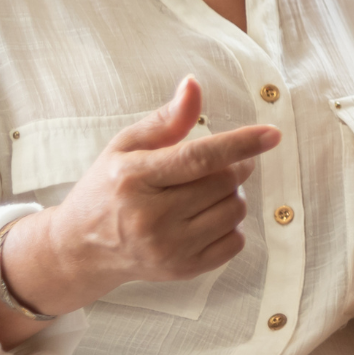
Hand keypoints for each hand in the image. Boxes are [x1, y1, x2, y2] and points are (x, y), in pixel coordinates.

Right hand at [0, 76, 277, 319]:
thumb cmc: (108, 188)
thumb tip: (193, 84)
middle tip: (219, 162)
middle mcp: (149, 218)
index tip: (272, 134)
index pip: (197, 158)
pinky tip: (204, 217)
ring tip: (204, 192)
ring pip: (235, 210)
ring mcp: (167, 249)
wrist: (81, 248)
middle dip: (234, 165)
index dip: (239, 144)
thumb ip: (166, 119)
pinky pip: (236, 241)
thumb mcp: (126, 146)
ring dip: (232, 194)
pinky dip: (230, 224)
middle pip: (224, 182)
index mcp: (133, 178)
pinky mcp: (183, 270)